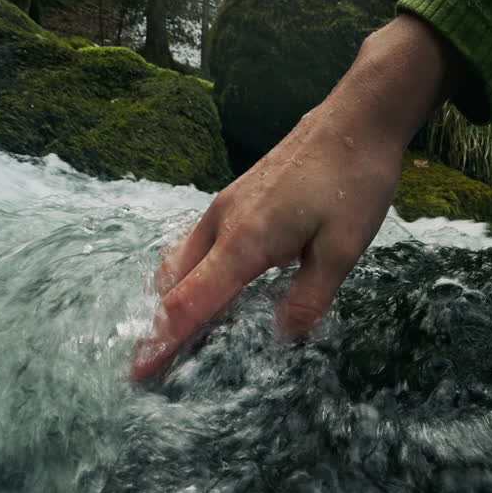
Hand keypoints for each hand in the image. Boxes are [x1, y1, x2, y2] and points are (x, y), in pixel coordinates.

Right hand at [131, 14, 463, 381]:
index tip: (136, 372)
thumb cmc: (353, 182)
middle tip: (152, 364)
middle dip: (157, 326)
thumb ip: (309, 297)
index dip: (162, 341)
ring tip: (172, 333)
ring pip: (179, 261)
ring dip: (171, 298)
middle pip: (173, 284)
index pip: (190, 302)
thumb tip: (282, 338)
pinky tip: (206, 288)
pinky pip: (196, 244)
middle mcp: (224, 223)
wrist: (356, 120)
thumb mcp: (343, 250)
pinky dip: (188, 274)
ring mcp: (225, 207)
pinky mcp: (235, 198)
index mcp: (246, 241)